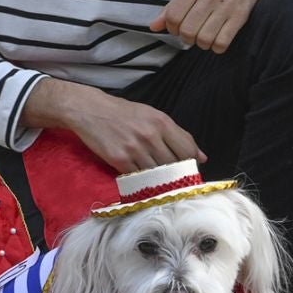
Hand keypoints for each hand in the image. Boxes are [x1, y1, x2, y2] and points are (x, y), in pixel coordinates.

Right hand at [23, 80, 202, 173]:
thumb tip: (202, 157)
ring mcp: (135, 149)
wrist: (91, 110)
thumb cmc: (123, 113)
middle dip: (177, 175)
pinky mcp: (120, 160)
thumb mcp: (152, 116)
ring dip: (160, 181)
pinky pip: (139, 178)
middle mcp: (150, 135)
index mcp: (162, 122)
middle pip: (174, 165)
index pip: (187, 150)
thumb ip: (177, 135)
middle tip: (174, 179)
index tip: (189, 170)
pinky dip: (143, 181)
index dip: (191, 164)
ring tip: (158, 181)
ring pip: (158, 174)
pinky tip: (142, 179)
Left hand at [149, 0, 281, 53]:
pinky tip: (217, 40)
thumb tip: (153, 27)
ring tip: (205, 37)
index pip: (172, 16)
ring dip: (202, 43)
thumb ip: (173, 5)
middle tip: (192, 34)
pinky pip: (222, 43)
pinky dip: (217, 47)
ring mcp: (227, 5)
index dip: (171, 28)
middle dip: (187, 38)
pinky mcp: (241, 16)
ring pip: (204, 39)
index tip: (178, 27)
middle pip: (187, 31)